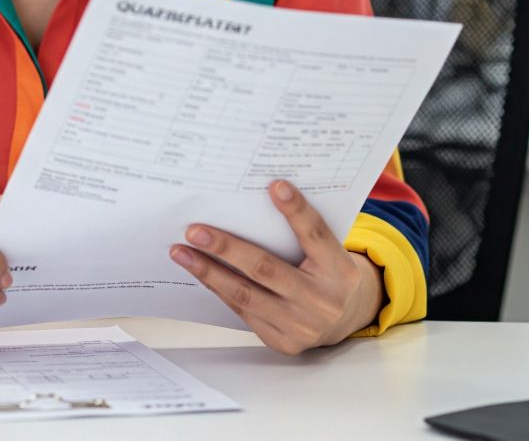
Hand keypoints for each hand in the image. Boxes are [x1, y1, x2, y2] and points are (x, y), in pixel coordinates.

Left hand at [169, 180, 384, 354]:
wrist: (347, 318)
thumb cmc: (329, 271)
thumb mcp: (328, 248)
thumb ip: (302, 228)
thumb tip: (262, 194)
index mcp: (338, 269)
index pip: (315, 234)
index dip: (296, 210)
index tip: (275, 186)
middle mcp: (321, 300)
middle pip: (266, 268)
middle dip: (226, 248)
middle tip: (194, 230)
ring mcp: (301, 326)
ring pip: (245, 294)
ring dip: (208, 272)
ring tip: (181, 252)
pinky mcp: (282, 341)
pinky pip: (243, 311)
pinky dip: (218, 289)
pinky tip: (199, 271)